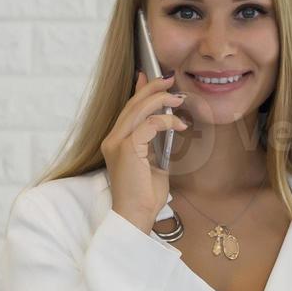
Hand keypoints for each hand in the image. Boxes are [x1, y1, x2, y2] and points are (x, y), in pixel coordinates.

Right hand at [102, 70, 187, 232]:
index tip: (148, 76)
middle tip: (169, 80)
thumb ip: (154, 141)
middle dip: (152, 89)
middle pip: (132, 105)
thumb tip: (166, 123)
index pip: (127, 109)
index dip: (138, 91)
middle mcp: (112, 139)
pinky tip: (179, 125)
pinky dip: (166, 120)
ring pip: (139, 110)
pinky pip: (149, 124)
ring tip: (178, 98)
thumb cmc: (145, 194)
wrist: (136, 214)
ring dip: (161, 100)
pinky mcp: (127, 148)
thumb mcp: (152, 161)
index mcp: (115, 142)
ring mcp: (117, 143)